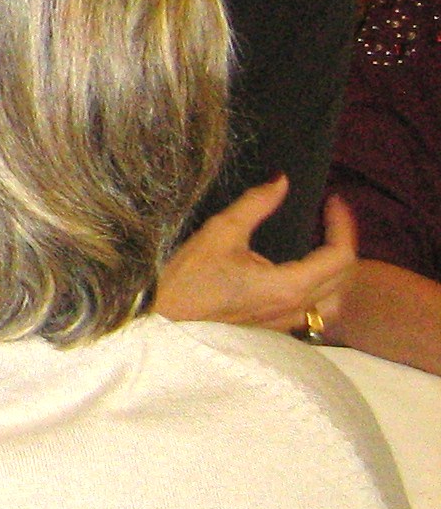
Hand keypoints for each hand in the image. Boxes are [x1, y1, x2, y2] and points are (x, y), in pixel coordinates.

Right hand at [155, 179, 355, 331]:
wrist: (163, 321)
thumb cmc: (187, 279)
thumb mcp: (219, 232)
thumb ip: (256, 204)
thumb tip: (281, 181)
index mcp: (288, 285)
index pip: (339, 255)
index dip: (342, 224)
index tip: (331, 200)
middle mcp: (295, 308)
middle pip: (344, 277)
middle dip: (343, 241)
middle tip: (328, 216)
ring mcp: (286, 322)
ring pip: (334, 300)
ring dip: (337, 272)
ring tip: (321, 247)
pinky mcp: (274, 328)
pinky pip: (315, 311)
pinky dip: (321, 290)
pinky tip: (302, 275)